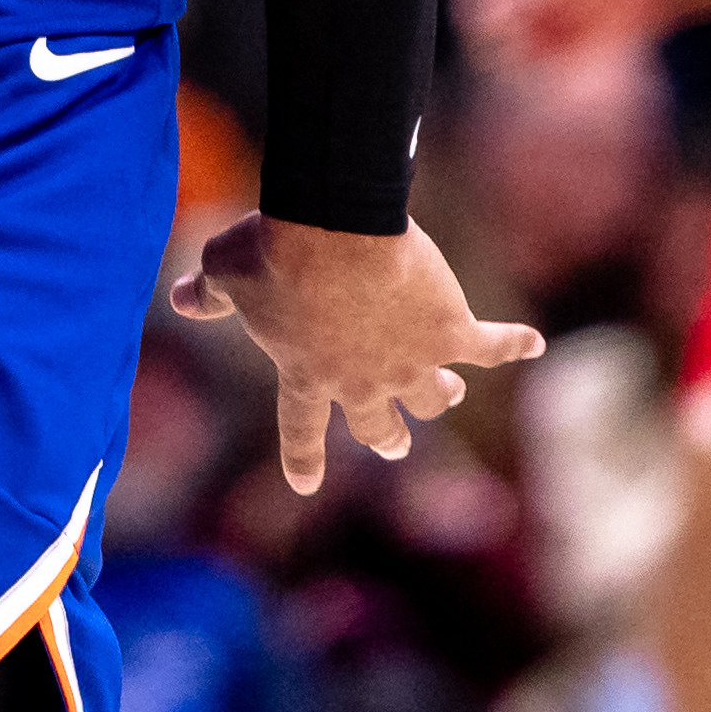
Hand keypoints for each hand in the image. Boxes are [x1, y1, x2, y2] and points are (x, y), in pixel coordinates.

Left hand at [169, 213, 542, 482]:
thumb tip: (179, 298)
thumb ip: (208, 294)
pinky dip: (512, 344)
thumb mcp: (225, 271)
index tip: (305, 481)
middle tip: (395, 443)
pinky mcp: (450, 333)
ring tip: (449, 395)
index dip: (302, 456)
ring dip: (438, 396)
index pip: (300, 429)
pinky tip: (531, 342)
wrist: (334, 230)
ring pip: (432, 396)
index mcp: (305, 374)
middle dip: (387, 435)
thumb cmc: (271, 251)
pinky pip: (489, 345)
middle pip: (377, 423)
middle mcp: (361, 382)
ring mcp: (411, 362)